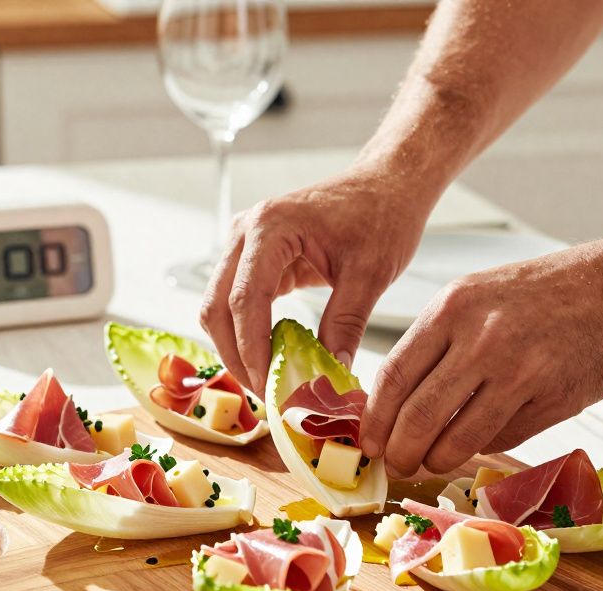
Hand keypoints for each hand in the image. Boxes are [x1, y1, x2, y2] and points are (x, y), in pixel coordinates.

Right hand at [200, 162, 437, 395]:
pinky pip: (235, 302)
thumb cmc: (381, 215)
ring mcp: (244, 244)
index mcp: (270, 227)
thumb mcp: (371, 273)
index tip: (270, 387)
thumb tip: (330, 373)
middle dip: (236, 355)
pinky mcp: (254, 258)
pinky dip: (246, 333)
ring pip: (218, 307)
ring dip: (236, 347)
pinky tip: (271, 358)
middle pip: (217, 306)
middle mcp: (246, 232)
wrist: (386, 185)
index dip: (251, 350)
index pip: (244, 300)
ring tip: (268, 382)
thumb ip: (345, 323)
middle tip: (266, 394)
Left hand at [359, 243, 602, 476]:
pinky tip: (477, 443)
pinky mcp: (555, 400)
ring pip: (458, 438)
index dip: (374, 419)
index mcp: (454, 307)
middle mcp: (481, 340)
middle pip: (418, 417)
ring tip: (430, 462)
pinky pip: (502, 439)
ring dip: (437, 460)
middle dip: (400, 451)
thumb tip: (397, 397)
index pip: (393, 377)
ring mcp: (520, 372)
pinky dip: (483, 447)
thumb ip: (440, 339)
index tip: (369, 440)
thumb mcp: (481, 293)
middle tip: (396, 463)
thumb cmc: (550, 288)